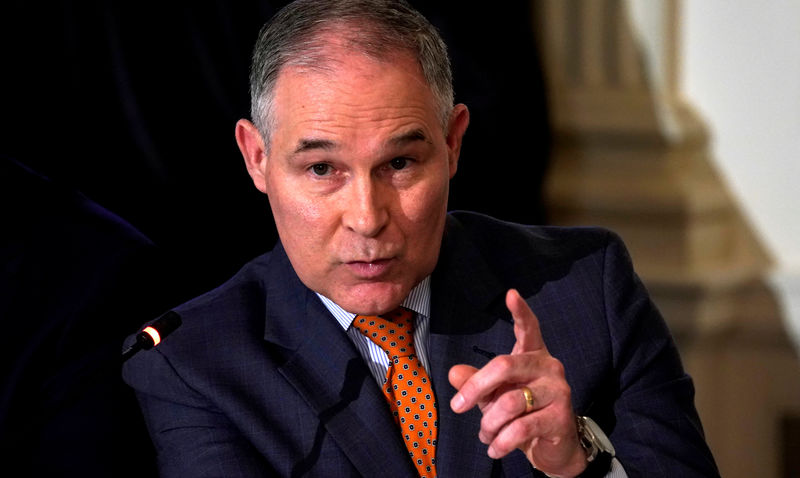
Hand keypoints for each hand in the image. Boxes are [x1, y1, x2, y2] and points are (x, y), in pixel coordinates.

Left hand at [448, 289, 586, 476]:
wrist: (555, 448)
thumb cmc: (522, 414)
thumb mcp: (494, 396)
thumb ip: (476, 382)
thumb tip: (454, 373)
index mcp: (533, 356)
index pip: (528, 329)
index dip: (520, 312)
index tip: (510, 294)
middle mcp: (549, 367)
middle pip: (505, 365)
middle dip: (476, 388)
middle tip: (458, 406)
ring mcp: (558, 391)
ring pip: (511, 402)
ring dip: (490, 424)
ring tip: (485, 435)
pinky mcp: (560, 418)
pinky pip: (522, 428)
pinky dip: (502, 442)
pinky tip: (495, 448)